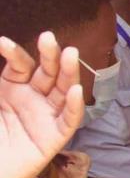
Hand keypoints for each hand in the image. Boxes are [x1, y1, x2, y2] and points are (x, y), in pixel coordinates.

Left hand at [0, 34, 84, 177]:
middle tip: (49, 38)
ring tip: (70, 54)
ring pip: (62, 91)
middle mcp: (31, 100)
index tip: (4, 43)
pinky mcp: (54, 138)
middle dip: (49, 56)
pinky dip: (73, 106)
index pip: (20, 67)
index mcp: (11, 90)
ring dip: (69, 73)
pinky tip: (75, 91)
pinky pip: (68, 120)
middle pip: (46, 74)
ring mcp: (45, 118)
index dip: (15, 54)